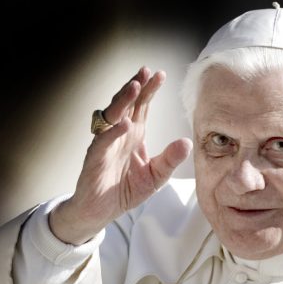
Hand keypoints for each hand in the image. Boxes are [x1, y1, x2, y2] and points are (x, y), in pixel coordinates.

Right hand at [50, 67, 191, 244]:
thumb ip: (170, 160)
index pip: (142, 106)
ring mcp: (106, 144)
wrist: (100, 211)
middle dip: (135, 87)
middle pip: (126, 104)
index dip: (150, 90)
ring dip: (123, 101)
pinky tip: (126, 123)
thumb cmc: (124, 192)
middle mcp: (119, 134)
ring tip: (134, 87)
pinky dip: (114, 132)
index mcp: (134, 135)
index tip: (160, 75)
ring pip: (112, 116)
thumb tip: (187, 142)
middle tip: (145, 71)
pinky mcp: (95, 158)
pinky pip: (104, 141)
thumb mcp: (155, 176)